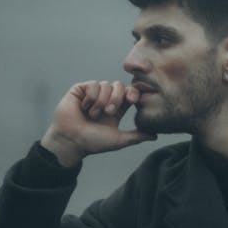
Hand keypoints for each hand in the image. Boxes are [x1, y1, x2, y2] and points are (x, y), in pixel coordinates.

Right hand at [40, 80, 156, 166]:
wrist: (71, 140)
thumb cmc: (93, 142)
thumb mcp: (119, 139)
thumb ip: (137, 136)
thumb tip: (156, 135)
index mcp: (116, 108)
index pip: (129, 93)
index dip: (133, 93)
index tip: (133, 101)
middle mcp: (105, 99)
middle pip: (119, 86)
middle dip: (116, 99)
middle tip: (109, 113)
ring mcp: (93, 93)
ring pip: (106, 84)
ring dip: (101, 101)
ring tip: (93, 115)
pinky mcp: (80, 90)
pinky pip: (92, 84)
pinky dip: (90, 97)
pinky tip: (84, 108)